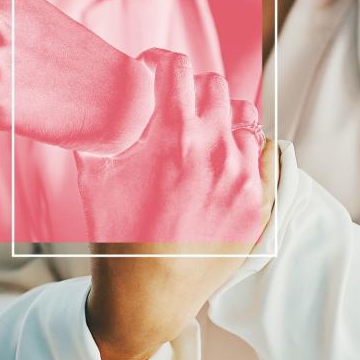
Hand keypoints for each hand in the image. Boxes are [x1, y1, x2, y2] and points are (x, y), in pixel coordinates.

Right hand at [77, 48, 275, 359]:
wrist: (149, 298)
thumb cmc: (117, 239)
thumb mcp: (94, 180)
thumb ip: (98, 134)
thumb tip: (96, 108)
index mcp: (173, 137)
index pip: (176, 68)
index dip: (158, 61)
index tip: (151, 69)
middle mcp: (215, 151)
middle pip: (213, 86)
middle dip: (189, 87)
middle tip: (173, 102)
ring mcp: (243, 178)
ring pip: (244, 117)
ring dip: (220, 115)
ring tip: (202, 131)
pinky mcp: (258, 204)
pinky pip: (266, 154)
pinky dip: (247, 147)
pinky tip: (227, 155)